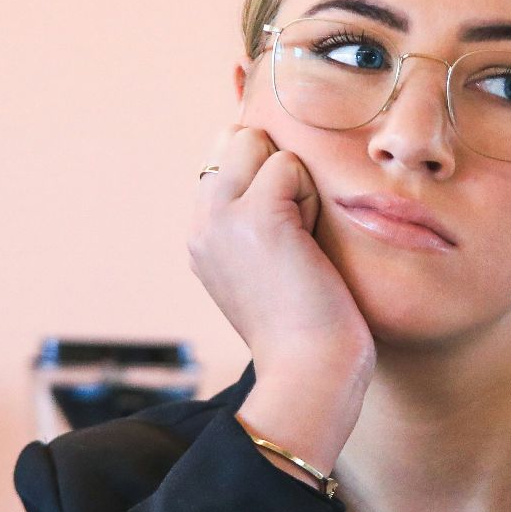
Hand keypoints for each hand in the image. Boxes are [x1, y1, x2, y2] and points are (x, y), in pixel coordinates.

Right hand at [190, 125, 374, 472]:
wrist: (309, 373)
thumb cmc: (308, 328)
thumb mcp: (268, 267)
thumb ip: (257, 219)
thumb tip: (280, 166)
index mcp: (201, 235)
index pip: (224, 156)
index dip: (267, 176)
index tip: (286, 235)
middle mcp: (200, 222)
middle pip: (236, 138)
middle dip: (277, 170)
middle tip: (296, 234)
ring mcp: (220, 216)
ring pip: (260, 144)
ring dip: (297, 184)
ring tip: (301, 243)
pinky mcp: (254, 216)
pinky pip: (289, 165)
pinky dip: (311, 198)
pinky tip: (308, 246)